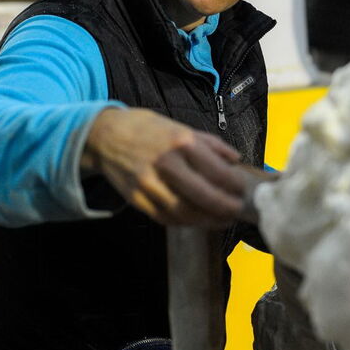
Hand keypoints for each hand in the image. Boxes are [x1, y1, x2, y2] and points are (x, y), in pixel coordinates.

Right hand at [82, 107, 247, 226]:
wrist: (107, 135)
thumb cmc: (148, 129)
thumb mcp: (182, 127)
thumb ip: (211, 144)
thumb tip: (235, 159)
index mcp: (181, 142)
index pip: (216, 171)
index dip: (233, 185)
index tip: (242, 190)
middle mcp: (165, 163)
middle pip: (202, 196)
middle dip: (224, 208)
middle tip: (236, 211)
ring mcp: (148, 183)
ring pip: (184, 212)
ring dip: (207, 220)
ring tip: (221, 220)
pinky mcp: (136, 199)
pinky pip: (164, 217)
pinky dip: (184, 222)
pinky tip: (197, 219)